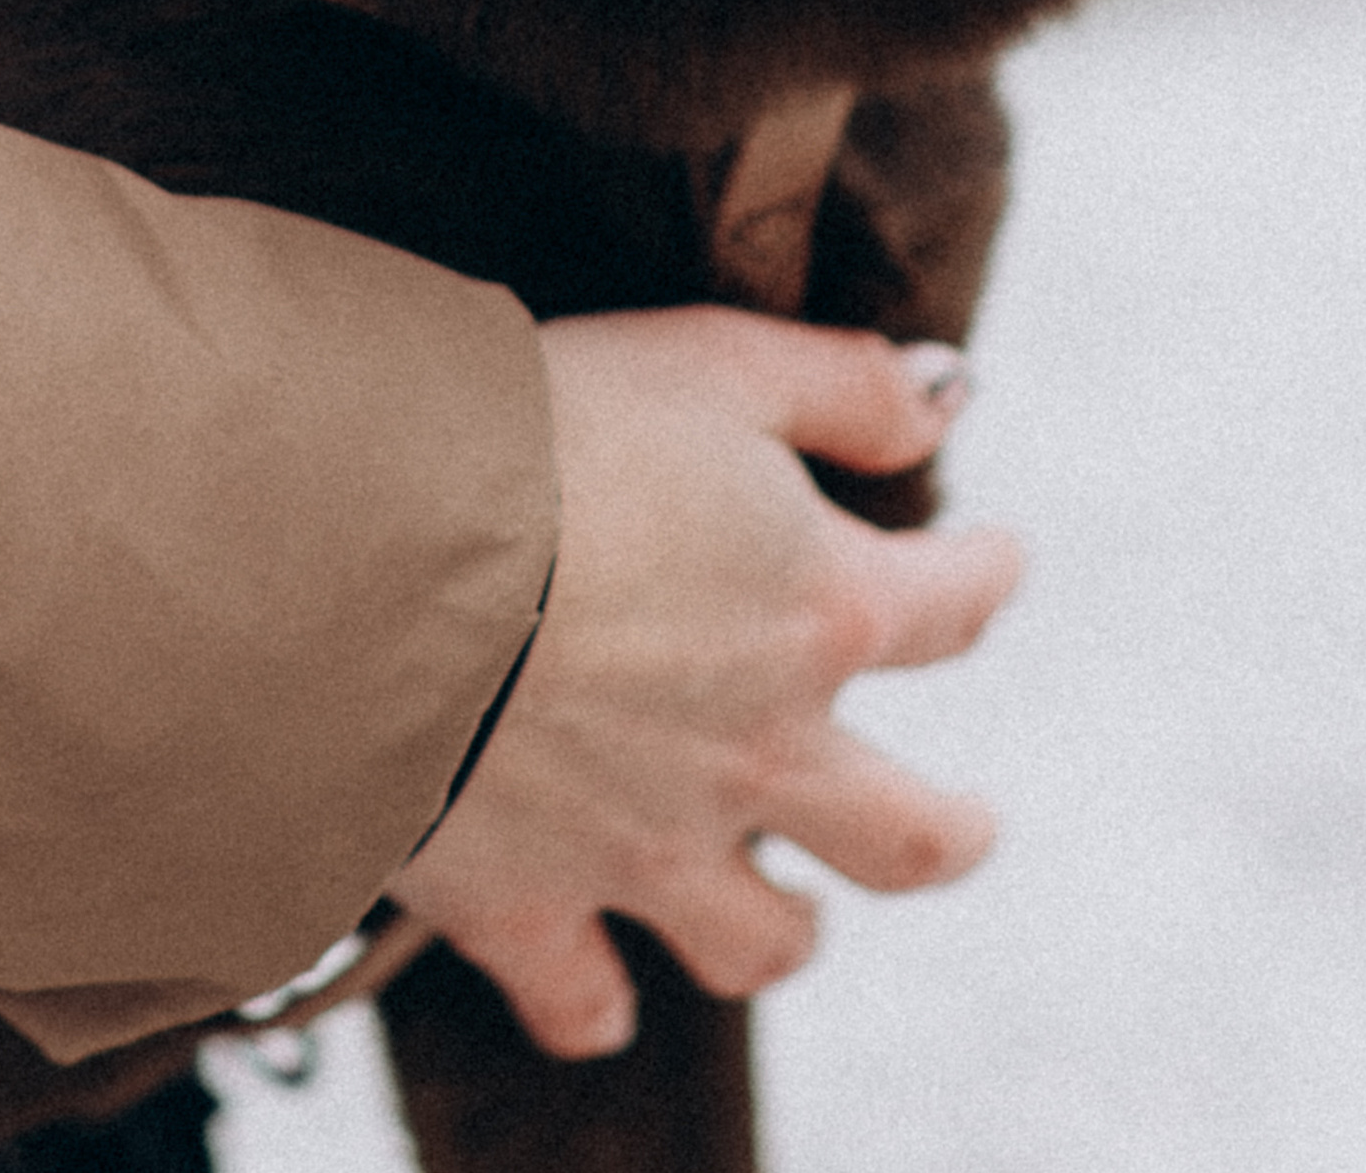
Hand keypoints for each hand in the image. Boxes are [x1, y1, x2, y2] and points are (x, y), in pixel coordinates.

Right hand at [390, 309, 1018, 1058]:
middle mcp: (760, 750)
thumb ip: (845, 384)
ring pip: (762, 939)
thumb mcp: (715, 359)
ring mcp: (648, 845)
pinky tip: (604, 1002)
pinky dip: (597, 1006)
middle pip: (907, 832)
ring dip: (788, 929)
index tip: (993, 558)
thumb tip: (949, 399)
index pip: (953, 606)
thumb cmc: (541, 430)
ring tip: (795, 915)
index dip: (983, 574)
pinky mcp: (528, 902)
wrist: (372, 557)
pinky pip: (582, 995)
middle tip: (971, 822)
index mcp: (819, 610)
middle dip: (952, 830)